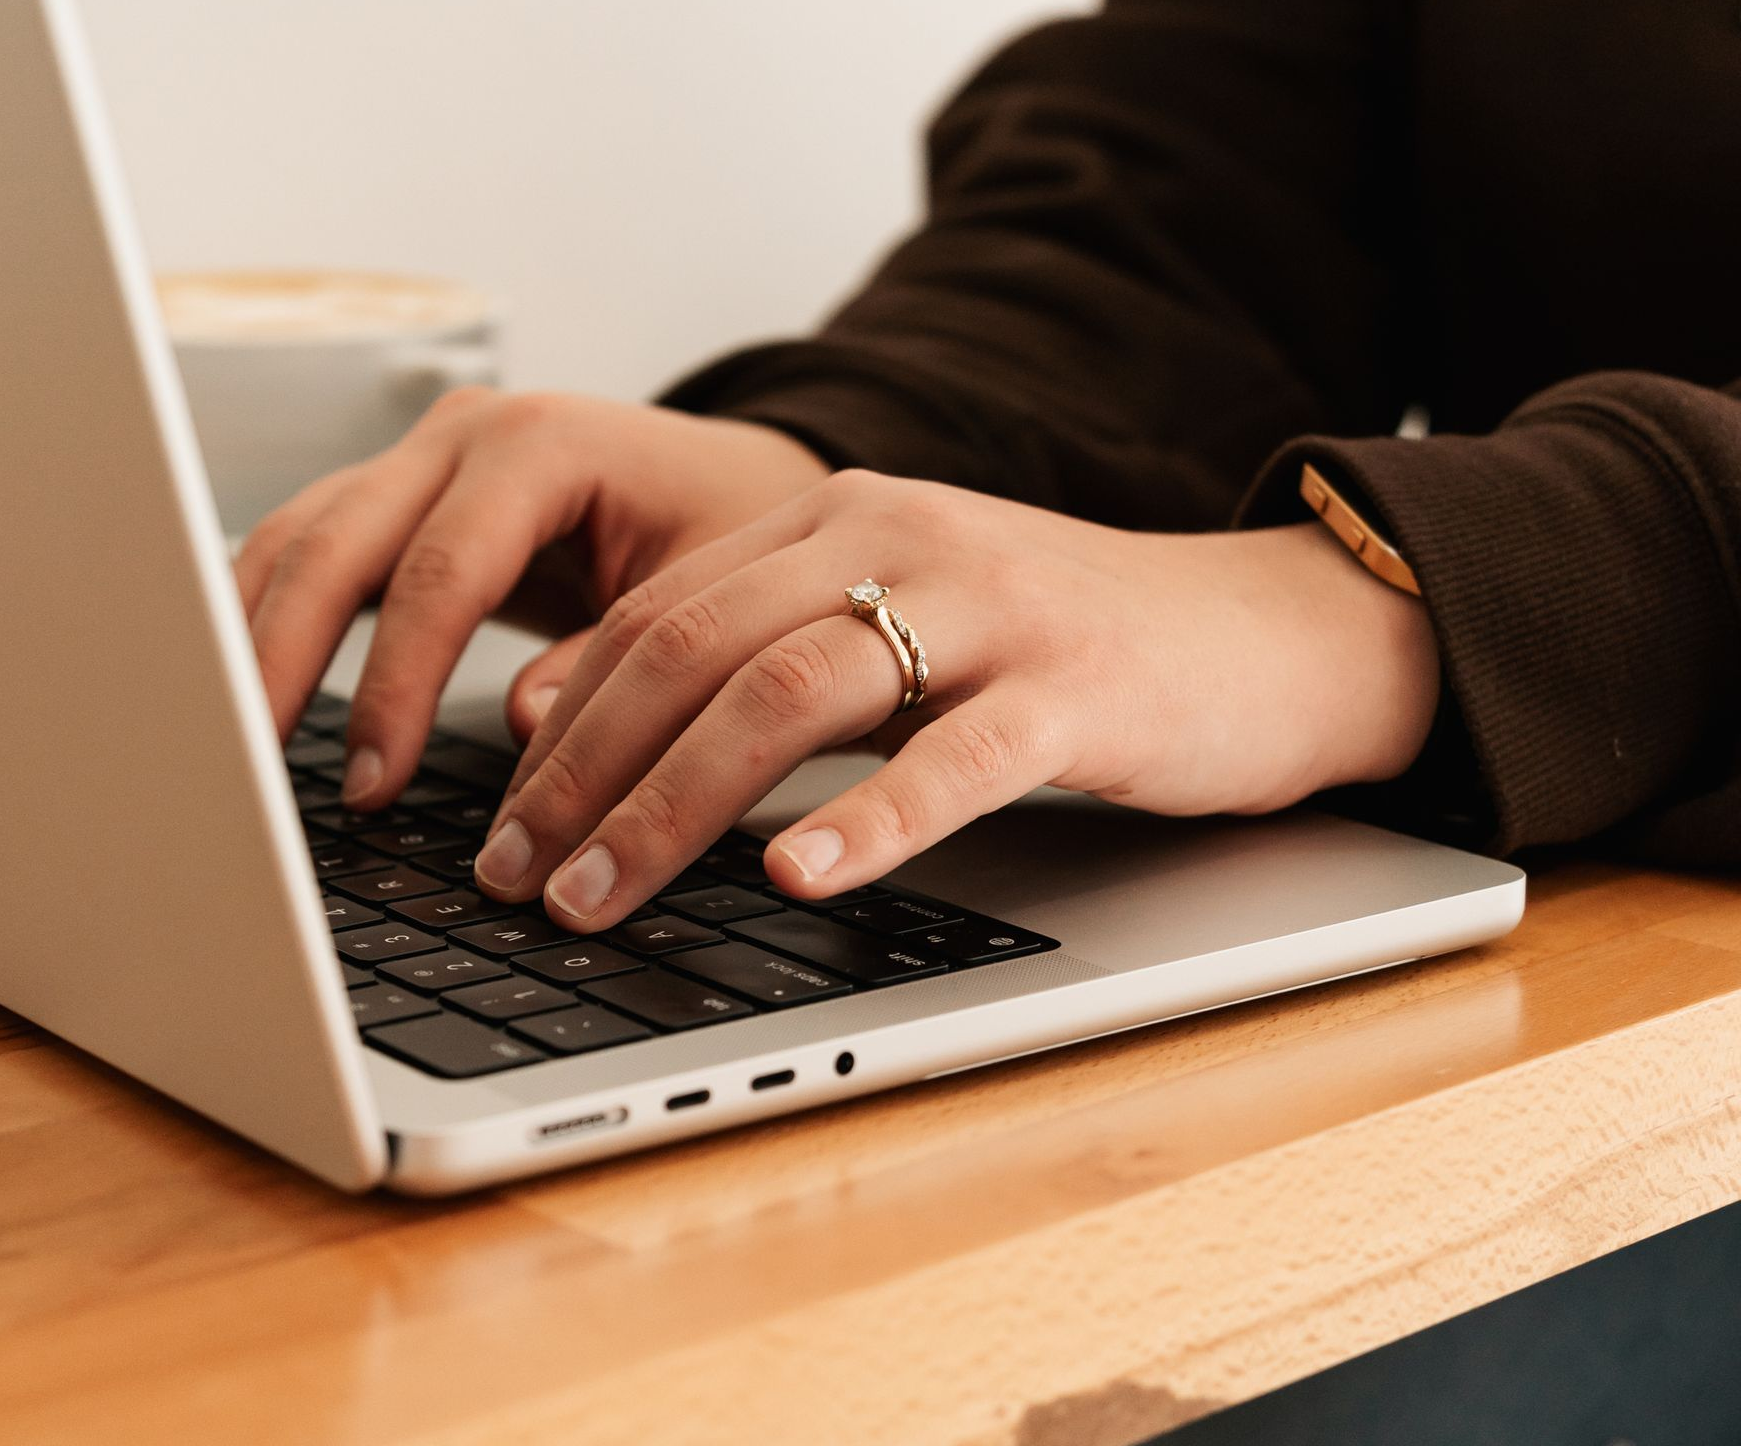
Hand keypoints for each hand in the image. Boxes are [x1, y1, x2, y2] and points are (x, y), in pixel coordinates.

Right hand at [233, 390, 829, 798]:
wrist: (723, 479)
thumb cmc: (722, 526)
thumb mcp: (705, 592)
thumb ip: (617, 658)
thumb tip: (527, 725)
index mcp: (543, 443)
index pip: (442, 569)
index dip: (397, 682)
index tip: (373, 780)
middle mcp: (464, 434)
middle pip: (336, 539)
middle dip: (282, 658)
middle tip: (249, 768)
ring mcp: (418, 457)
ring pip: (298, 536)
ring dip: (251, 636)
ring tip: (225, 742)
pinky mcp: (397, 496)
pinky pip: (308, 549)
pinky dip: (267, 617)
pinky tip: (242, 689)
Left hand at [469, 471, 1440, 928]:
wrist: (1258, 631)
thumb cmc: (1056, 649)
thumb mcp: (897, 628)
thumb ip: (766, 654)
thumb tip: (598, 736)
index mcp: (837, 519)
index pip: (656, 613)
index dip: (561, 723)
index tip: (499, 820)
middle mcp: (895, 537)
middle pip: (694, 650)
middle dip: (584, 776)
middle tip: (516, 879)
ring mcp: (989, 607)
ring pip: (791, 693)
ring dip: (674, 805)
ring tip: (605, 897)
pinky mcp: (1076, 688)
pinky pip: (952, 756)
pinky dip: (866, 819)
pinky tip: (799, 876)